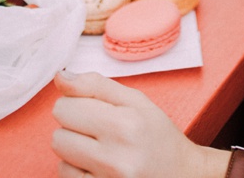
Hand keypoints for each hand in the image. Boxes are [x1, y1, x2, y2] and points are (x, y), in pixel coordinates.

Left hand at [51, 70, 226, 177]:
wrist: (186, 176)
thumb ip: (95, 84)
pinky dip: (78, 171)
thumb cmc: (159, 137)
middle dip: (73, 130)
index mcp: (125, 125)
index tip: (93, 111)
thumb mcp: (136, 101)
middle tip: (98, 132)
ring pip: (60, 160)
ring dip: (74, 153)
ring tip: (100, 151)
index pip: (64, 108)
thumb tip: (59, 76)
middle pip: (58, 136)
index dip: (75, 105)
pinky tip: (99, 167)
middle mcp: (116, 158)